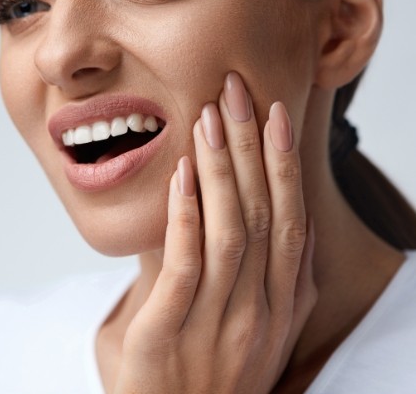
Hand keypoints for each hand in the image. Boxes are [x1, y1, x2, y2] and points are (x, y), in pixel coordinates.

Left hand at [114, 72, 316, 393]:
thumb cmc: (212, 373)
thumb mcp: (257, 328)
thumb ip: (265, 274)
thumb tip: (264, 211)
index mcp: (282, 305)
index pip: (290, 220)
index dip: (285, 163)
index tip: (277, 113)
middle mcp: (259, 312)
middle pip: (262, 213)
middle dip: (252, 146)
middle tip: (237, 91)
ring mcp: (217, 324)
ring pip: (229, 232)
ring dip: (221, 169)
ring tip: (209, 117)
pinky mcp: (167, 334)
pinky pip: (184, 264)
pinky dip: (185, 213)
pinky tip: (183, 171)